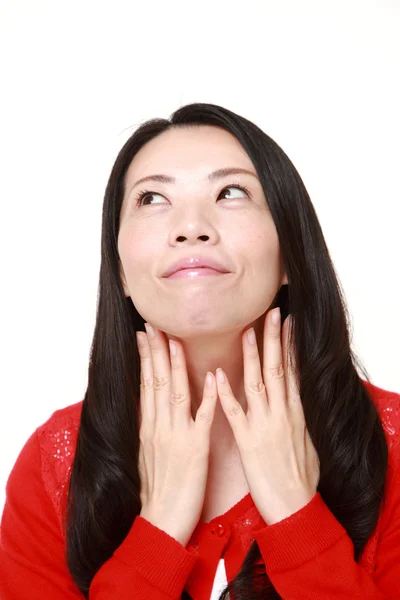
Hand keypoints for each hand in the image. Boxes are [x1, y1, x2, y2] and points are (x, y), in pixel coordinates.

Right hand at [136, 324, 217, 546]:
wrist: (158, 524)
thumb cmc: (155, 491)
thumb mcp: (146, 454)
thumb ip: (149, 427)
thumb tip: (149, 405)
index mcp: (148, 427)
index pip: (146, 384)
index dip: (146, 357)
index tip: (145, 334)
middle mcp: (159, 426)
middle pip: (157, 381)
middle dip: (156, 350)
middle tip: (155, 324)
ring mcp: (176, 436)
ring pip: (175, 392)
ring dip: (176, 364)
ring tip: (176, 338)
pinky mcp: (195, 449)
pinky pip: (201, 418)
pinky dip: (206, 397)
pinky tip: (210, 377)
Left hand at [215, 308, 319, 524]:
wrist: (295, 507)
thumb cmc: (300, 478)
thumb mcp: (306, 442)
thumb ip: (297, 418)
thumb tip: (295, 399)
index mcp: (295, 413)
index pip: (292, 371)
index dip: (289, 345)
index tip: (286, 322)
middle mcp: (281, 414)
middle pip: (277, 369)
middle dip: (274, 339)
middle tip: (272, 313)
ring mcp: (264, 425)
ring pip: (257, 384)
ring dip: (251, 357)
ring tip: (246, 332)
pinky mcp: (248, 441)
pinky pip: (235, 413)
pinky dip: (226, 394)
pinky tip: (217, 376)